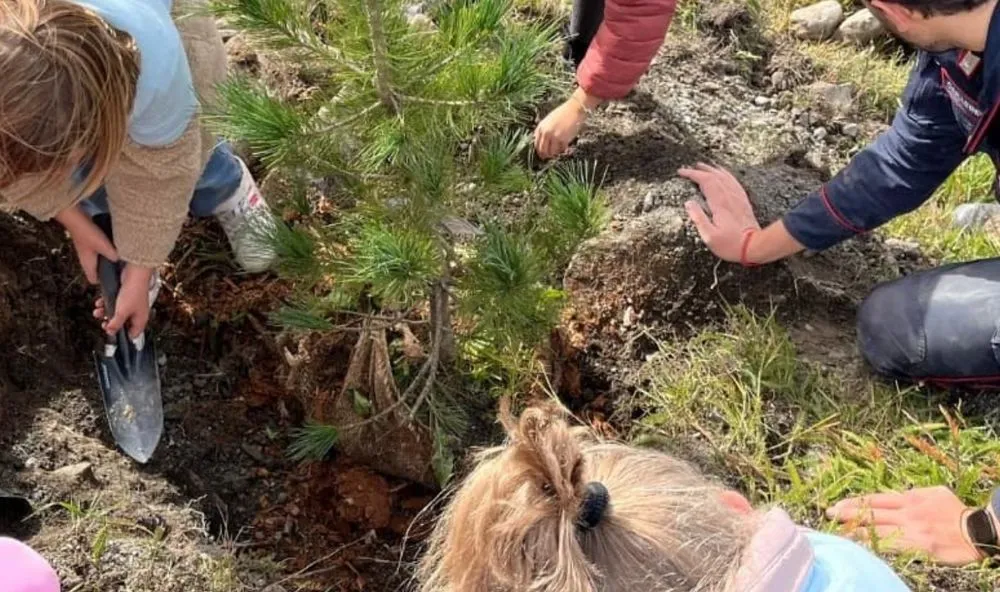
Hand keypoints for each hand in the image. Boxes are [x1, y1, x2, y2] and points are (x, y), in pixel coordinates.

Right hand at [55, 206, 117, 283]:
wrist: (75, 218)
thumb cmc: (87, 233)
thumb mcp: (103, 246)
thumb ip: (112, 254)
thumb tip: (121, 261)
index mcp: (87, 264)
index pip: (93, 280)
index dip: (103, 284)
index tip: (115, 284)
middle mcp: (86, 259)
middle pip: (97, 271)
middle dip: (108, 273)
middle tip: (121, 273)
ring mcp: (87, 251)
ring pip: (99, 261)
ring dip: (108, 262)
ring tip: (121, 262)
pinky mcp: (90, 242)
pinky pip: (100, 251)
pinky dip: (107, 252)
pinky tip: (116, 248)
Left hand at [97, 264, 153, 339]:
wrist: (134, 273)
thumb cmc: (133, 291)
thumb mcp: (122, 312)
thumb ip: (115, 324)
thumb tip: (110, 332)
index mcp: (140, 319)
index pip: (133, 334)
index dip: (123, 336)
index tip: (112, 334)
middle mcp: (136, 313)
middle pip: (122, 323)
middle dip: (110, 323)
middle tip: (103, 323)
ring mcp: (130, 304)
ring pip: (116, 313)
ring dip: (105, 313)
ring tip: (98, 311)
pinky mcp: (124, 296)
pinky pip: (113, 303)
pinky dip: (106, 303)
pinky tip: (100, 302)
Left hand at [534, 89, 598, 159]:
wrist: (574, 108)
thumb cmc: (563, 113)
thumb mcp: (549, 120)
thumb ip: (544, 130)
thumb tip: (541, 142)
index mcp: (541, 127)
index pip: (536, 144)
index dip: (539, 151)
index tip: (542, 154)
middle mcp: (546, 133)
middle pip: (543, 150)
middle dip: (546, 155)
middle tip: (549, 158)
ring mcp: (554, 137)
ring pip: (552, 152)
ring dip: (555, 153)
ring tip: (558, 151)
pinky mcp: (563, 139)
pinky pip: (561, 149)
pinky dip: (563, 150)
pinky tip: (565, 146)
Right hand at [678, 163, 760, 262]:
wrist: (755, 246)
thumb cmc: (731, 244)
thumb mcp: (709, 235)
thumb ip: (698, 217)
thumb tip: (688, 202)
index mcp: (719, 203)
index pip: (705, 181)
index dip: (692, 174)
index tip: (681, 172)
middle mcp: (729, 196)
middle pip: (714, 176)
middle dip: (700, 170)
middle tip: (689, 168)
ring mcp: (738, 197)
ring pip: (725, 176)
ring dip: (713, 170)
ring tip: (704, 166)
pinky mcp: (743, 201)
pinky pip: (734, 182)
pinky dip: (726, 175)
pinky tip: (724, 174)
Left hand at [826, 486, 981, 565]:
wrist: (976, 530)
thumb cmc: (956, 511)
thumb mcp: (934, 493)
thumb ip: (912, 494)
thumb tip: (897, 495)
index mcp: (910, 497)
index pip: (875, 499)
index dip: (854, 501)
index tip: (838, 504)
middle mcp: (907, 512)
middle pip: (871, 512)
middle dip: (847, 513)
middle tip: (828, 513)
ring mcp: (911, 530)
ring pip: (876, 530)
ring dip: (855, 531)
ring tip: (837, 533)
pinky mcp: (918, 546)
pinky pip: (890, 546)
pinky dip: (873, 546)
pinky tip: (860, 548)